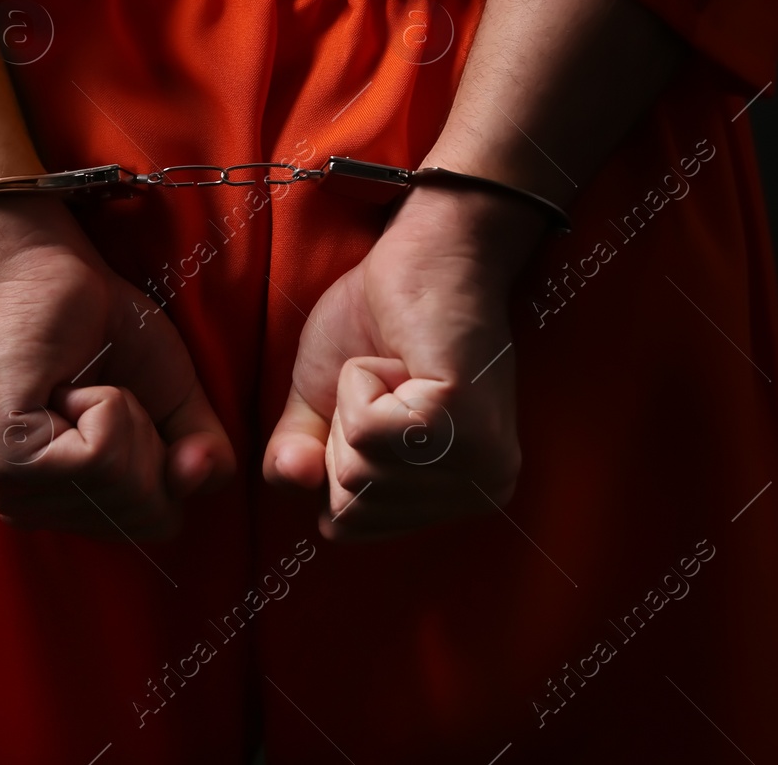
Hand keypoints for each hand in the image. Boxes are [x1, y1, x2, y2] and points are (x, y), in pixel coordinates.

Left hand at [0, 195, 235, 540]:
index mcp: (68, 509)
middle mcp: (32, 513)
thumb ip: (204, 458)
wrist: (54, 274)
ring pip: (124, 485)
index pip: (161, 521)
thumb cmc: (110, 334)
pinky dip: (104, 404)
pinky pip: (100, 455)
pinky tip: (63, 386)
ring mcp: (14, 491)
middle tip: (102, 392)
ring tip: (80, 387)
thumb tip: (197, 478)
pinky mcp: (9, 458)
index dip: (167, 456)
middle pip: (146, 511)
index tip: (124, 404)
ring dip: (122, 415)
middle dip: (147, 436)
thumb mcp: (178, 403)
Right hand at [262, 185, 544, 539]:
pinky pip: (368, 432)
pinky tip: (403, 359)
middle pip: (350, 508)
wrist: (420, 252)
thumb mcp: (320, 403)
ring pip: (358, 474)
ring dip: (355, 403)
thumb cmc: (376, 320)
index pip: (346, 526)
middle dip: (342, 431)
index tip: (373, 404)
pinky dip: (361, 382)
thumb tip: (295, 478)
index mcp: (456, 497)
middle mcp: (482, 490)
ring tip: (398, 367)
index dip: (331, 458)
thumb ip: (298, 459)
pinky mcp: (461, 420)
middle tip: (387, 379)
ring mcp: (479, 460)